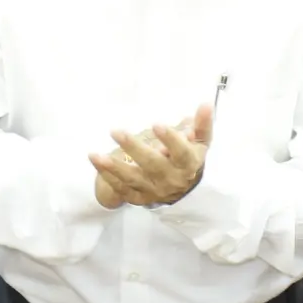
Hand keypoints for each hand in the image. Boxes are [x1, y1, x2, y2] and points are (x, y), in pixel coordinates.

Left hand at [90, 105, 212, 207]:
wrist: (182, 187)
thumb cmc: (188, 156)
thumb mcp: (200, 141)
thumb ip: (202, 123)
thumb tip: (206, 105)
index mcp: (188, 164)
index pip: (182, 153)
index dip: (171, 140)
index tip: (157, 124)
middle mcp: (172, 180)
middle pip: (153, 165)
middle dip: (134, 148)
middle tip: (116, 131)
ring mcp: (154, 190)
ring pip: (134, 179)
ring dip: (114, 167)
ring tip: (95, 154)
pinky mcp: (139, 197)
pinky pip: (121, 188)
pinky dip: (107, 176)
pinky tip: (96, 161)